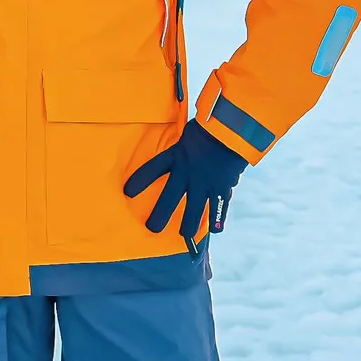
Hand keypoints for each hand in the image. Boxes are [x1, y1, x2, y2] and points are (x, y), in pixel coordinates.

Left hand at [123, 120, 246, 249]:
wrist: (233, 130)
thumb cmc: (211, 125)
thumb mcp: (190, 132)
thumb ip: (184, 145)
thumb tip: (183, 150)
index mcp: (177, 155)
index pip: (153, 169)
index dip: (140, 181)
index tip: (127, 192)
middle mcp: (187, 172)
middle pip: (169, 198)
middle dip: (160, 215)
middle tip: (152, 228)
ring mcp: (205, 182)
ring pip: (194, 209)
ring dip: (188, 224)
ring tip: (184, 235)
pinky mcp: (222, 187)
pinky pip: (219, 207)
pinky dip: (218, 220)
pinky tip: (216, 231)